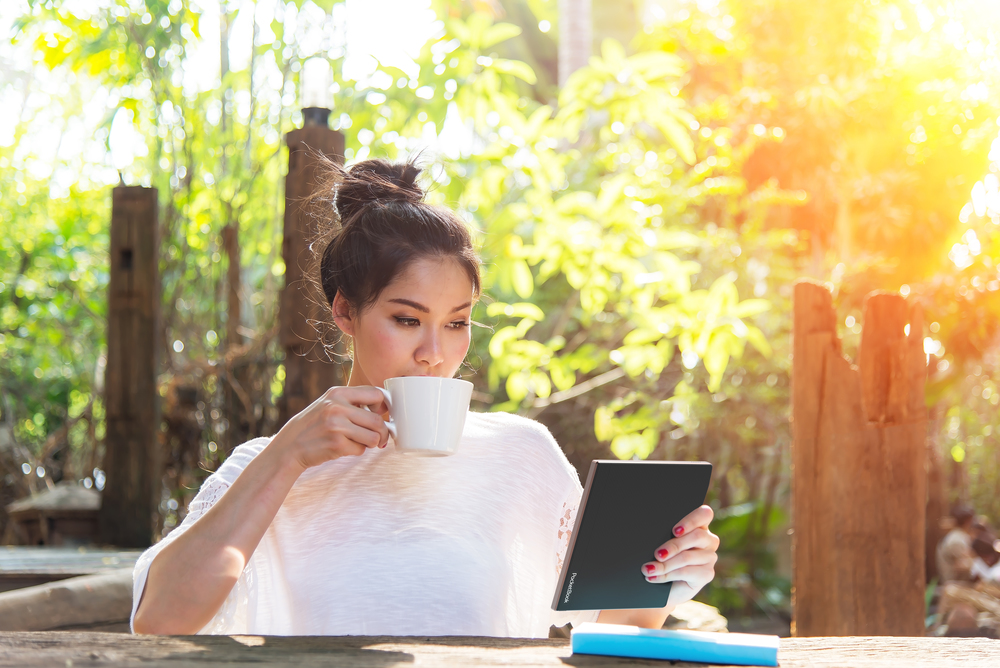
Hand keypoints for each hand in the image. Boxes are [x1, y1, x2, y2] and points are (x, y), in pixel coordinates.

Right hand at [275, 385, 390, 469]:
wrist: (290, 445)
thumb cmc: (315, 424)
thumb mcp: (329, 403)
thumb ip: (352, 401)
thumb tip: (385, 406)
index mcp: (338, 393)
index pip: (375, 394)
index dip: (383, 406)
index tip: (380, 414)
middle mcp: (337, 407)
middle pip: (378, 420)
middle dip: (383, 432)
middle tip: (380, 438)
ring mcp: (337, 426)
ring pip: (373, 437)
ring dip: (371, 443)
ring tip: (361, 442)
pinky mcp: (336, 444)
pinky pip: (361, 450)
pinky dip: (357, 451)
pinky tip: (344, 447)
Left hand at [640, 505, 718, 607]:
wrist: (664, 584)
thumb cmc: (662, 556)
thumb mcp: (661, 541)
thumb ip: (662, 534)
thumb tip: (651, 533)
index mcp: (699, 525)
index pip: (704, 514)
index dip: (691, 521)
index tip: (675, 531)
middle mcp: (708, 539)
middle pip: (697, 536)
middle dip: (673, 546)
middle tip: (657, 554)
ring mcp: (710, 557)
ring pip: (688, 557)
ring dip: (665, 564)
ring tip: (648, 569)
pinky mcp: (707, 574)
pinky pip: (686, 572)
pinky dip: (666, 575)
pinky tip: (654, 577)